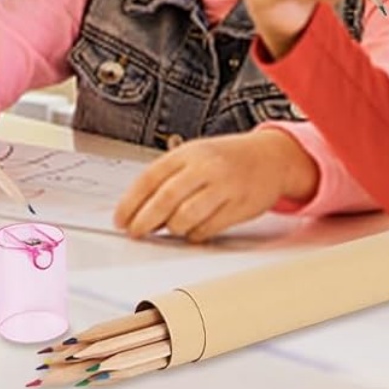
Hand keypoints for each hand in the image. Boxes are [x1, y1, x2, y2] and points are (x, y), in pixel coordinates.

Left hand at [115, 130, 315, 240]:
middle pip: (165, 199)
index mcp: (186, 154)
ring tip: (169, 229)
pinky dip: (195, 234)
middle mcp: (203, 168)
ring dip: (172, 229)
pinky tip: (191, 232)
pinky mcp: (239, 206)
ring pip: (186, 216)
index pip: (149, 178)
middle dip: (145, 220)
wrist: (269, 158)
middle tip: (135, 232)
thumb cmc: (224, 159)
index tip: (120, 218)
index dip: (131, 201)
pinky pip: (209, 228)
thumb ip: (168, 178)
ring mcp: (223, 187)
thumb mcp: (192, 156)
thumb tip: (139, 209)